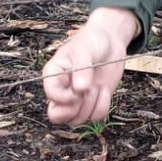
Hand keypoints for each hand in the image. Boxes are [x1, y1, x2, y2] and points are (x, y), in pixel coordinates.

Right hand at [42, 7, 139, 124]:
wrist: (110, 42)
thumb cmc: (92, 41)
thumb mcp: (85, 49)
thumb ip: (81, 68)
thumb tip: (79, 89)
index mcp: (54, 74)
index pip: (51, 95)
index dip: (64, 98)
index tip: (78, 89)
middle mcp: (62, 90)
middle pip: (57, 116)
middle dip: (74, 109)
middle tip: (86, 93)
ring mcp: (77, 98)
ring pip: (77, 119)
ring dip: (91, 105)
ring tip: (97, 86)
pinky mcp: (92, 102)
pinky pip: (95, 116)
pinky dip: (102, 105)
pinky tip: (104, 90)